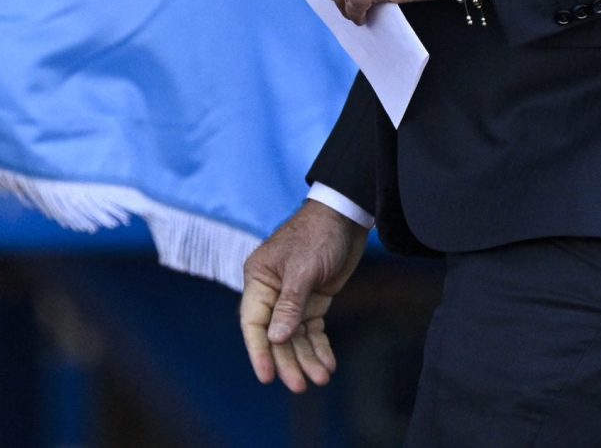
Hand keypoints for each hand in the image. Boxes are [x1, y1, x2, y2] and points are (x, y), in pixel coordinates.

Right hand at [240, 200, 367, 391]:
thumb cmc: (318, 234)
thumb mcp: (303, 269)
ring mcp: (294, 298)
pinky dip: (320, 347)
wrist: (347, 215)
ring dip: (307, 358)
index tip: (267, 378)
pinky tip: (328, 364)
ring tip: (321, 379)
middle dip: (288, 361)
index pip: (253, 323)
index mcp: (259, 280)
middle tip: (301, 386)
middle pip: (276, 336)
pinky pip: (313, 330)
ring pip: (296, 337)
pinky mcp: (313, 300)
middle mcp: (272, 292)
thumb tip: (276, 340)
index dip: (259, 352)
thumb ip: (290, 305)